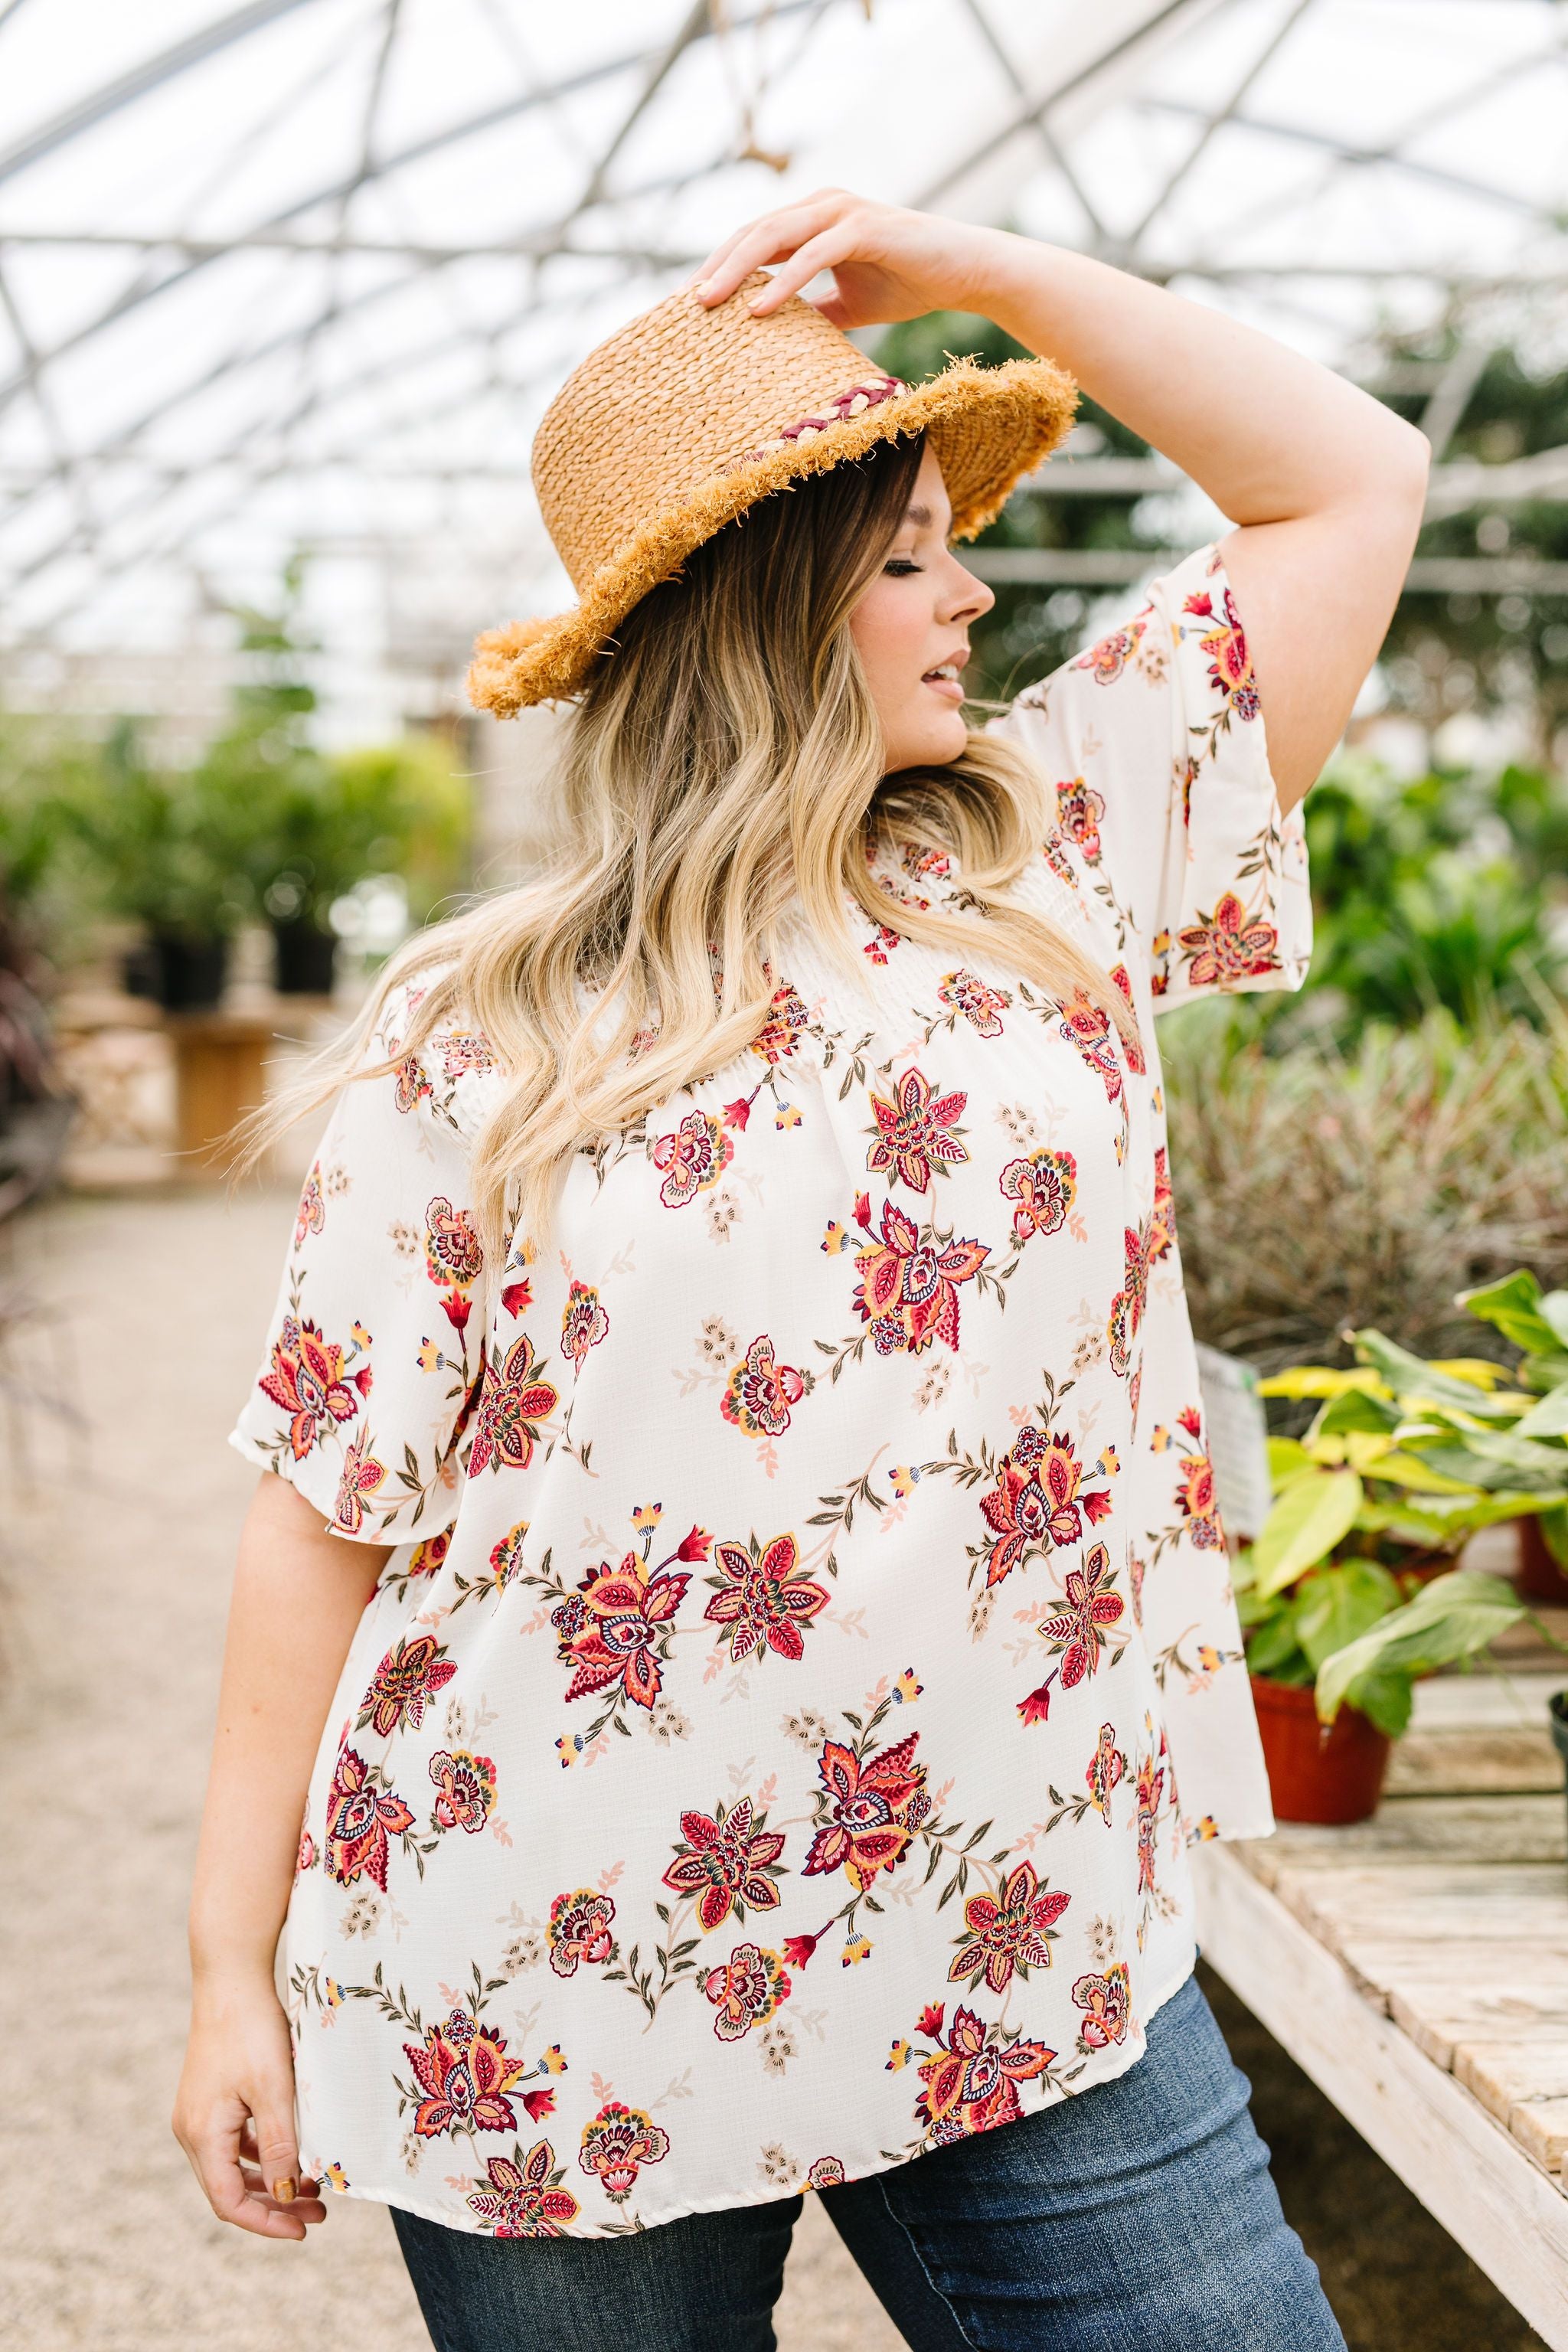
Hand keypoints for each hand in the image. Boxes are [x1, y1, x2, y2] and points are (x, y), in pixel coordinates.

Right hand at [172, 1979, 325, 2240]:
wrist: (231, 1976)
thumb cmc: (252, 2029)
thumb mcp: (273, 2089)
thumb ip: (279, 2145)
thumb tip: (286, 2195)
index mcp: (202, 2134)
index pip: (229, 2202)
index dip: (266, 2222)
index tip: (303, 2230)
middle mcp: (191, 2130)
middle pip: (230, 2188)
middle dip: (275, 2204)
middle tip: (320, 2211)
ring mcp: (198, 2113)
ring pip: (233, 2165)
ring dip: (271, 2179)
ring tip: (315, 2183)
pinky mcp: (210, 2097)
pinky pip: (234, 2141)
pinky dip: (261, 2154)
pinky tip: (293, 2150)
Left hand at [686, 187, 1006, 330]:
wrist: (963, 273)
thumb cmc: (908, 283)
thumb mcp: (848, 304)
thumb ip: (813, 311)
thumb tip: (781, 338)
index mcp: (814, 219)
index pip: (754, 239)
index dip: (721, 266)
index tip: (692, 303)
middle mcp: (822, 205)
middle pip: (754, 232)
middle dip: (717, 267)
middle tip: (686, 304)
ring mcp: (842, 211)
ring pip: (774, 237)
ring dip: (737, 270)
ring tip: (710, 303)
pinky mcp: (864, 228)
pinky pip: (813, 256)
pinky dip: (783, 282)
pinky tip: (759, 310)